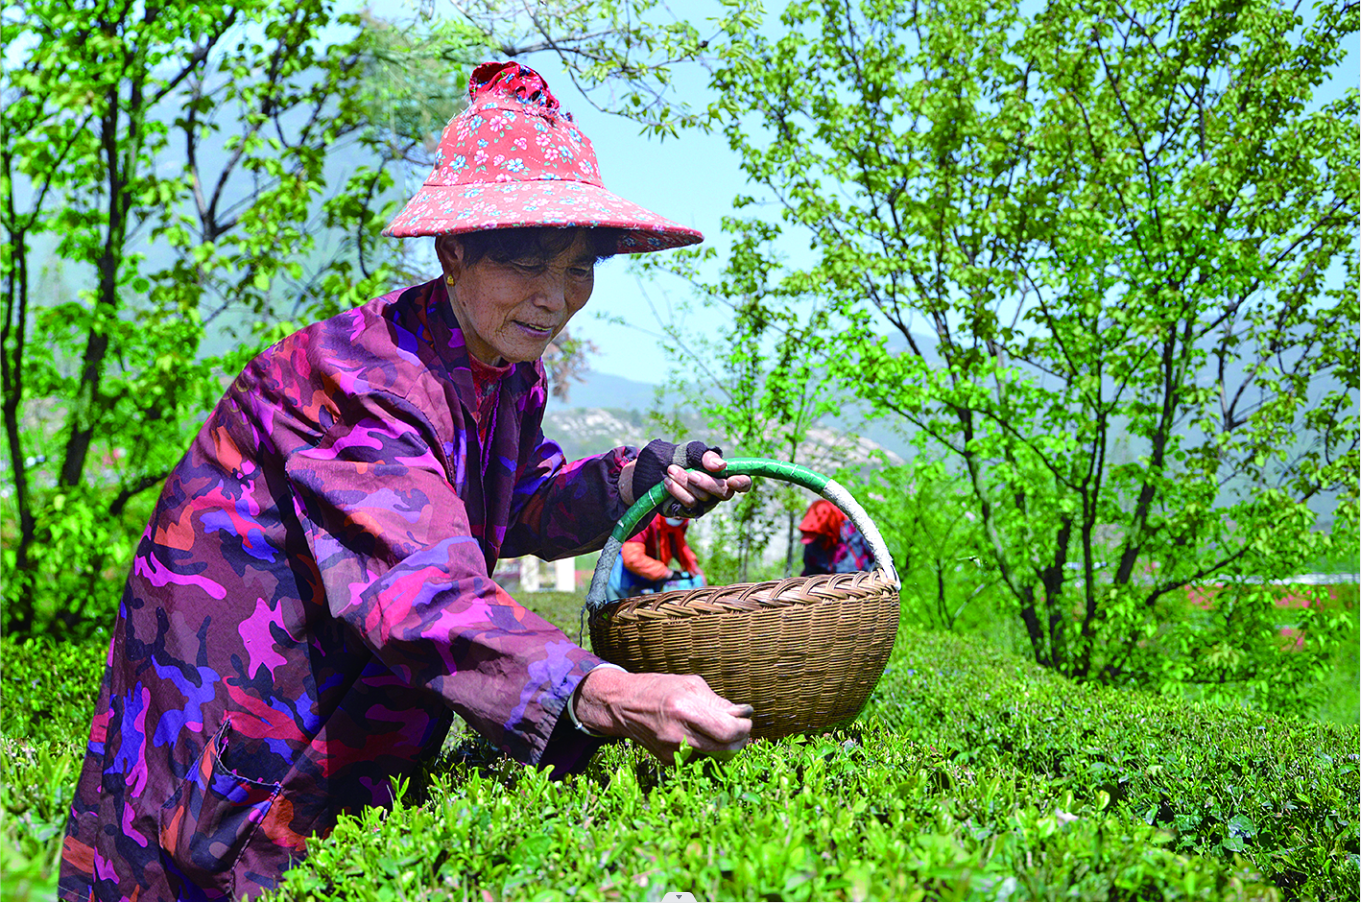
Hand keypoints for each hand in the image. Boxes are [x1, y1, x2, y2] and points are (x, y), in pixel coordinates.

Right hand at [572, 668, 753, 764]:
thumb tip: (742, 714)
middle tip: (741, 727)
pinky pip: (700, 757)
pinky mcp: (669, 761)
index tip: (746, 718)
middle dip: (739, 739)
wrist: (623, 705)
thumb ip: (717, 702)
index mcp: (684, 710)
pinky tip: (702, 734)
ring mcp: (673, 752)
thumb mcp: (690, 684)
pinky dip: (708, 748)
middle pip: (726, 750)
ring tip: (724, 729)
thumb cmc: (659, 688)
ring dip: (726, 745)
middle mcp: (678, 735)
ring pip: (716, 757)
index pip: (727, 731)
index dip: (743, 727)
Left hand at [662, 450, 752, 512]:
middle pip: (724, 493)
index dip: (742, 483)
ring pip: (703, 498)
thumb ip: (706, 456)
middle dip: (707, 483)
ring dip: (686, 483)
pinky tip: (668, 482)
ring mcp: (705, 503)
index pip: (744, 483)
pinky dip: (677, 491)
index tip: (732, 480)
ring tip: (671, 471)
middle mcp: (718, 490)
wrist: (653, 470)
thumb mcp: (691, 451)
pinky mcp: (691, 510)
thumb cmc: (677, 457)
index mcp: (724, 474)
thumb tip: (721, 465)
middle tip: (691, 473)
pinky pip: (689, 504)